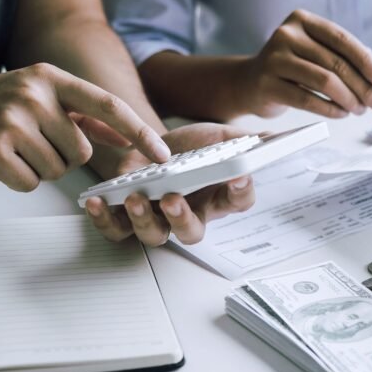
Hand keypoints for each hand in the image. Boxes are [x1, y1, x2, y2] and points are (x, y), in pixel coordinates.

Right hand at [0, 63, 170, 190]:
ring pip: (56, 169)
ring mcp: (13, 120)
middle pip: (80, 149)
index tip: (163, 152)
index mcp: (48, 77)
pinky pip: (29, 182)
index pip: (107, 104)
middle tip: (25, 143)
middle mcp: (34, 93)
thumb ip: (77, 114)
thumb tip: (125, 136)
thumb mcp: (31, 97)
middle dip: (60, 156)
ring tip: (6, 148)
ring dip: (35, 167)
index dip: (139, 131)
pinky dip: (14, 179)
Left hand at [84, 123, 256, 245]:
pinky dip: (105, 219)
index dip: (240, 191)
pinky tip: (97, 202)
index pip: (238, 200)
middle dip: (182, 218)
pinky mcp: (126, 213)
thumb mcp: (219, 137)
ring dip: (144, 220)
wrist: (152, 143)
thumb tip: (273, 136)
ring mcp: (157, 217)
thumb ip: (244, 140)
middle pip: (191, 232)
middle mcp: (189, 213)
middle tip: (173, 199)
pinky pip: (116, 229)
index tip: (239, 175)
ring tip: (135, 200)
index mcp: (217, 196)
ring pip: (154, 234)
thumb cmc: (190, 148)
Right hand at [238, 9, 371, 118]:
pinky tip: (341, 114)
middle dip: (362, 86)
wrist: (248, 83)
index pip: (341, 39)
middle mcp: (287, 35)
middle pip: (335, 62)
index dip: (366, 60)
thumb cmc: (291, 69)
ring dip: (348, 99)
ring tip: (359, 109)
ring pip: (324, 81)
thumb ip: (344, 60)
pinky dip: (330, 109)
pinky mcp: (267, 83)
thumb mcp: (315, 55)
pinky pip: (307, 99)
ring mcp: (274, 58)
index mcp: (303, 20)